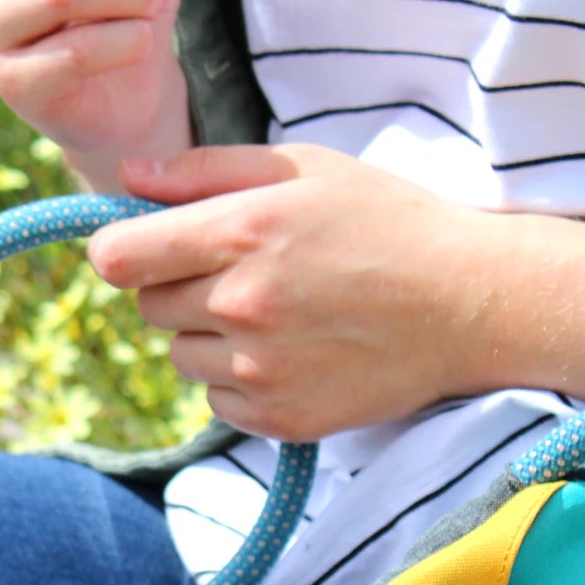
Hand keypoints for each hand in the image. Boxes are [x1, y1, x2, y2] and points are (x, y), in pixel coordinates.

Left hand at [89, 144, 490, 439]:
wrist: (470, 302)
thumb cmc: (386, 222)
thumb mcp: (302, 168)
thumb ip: (205, 171)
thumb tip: (128, 178)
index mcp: (238, 232)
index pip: (115, 259)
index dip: (126, 250)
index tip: (153, 248)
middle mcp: (239, 303)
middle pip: (148, 308)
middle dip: (179, 289)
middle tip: (246, 274)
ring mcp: (258, 368)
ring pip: (181, 356)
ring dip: (210, 338)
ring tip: (280, 314)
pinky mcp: (279, 416)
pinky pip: (217, 401)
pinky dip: (241, 382)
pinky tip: (295, 353)